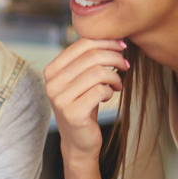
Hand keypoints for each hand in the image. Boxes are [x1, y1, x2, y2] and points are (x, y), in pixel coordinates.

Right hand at [43, 38, 128, 162]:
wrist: (79, 142)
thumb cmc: (84, 106)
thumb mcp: (80, 80)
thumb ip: (86, 60)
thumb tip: (112, 36)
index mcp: (51, 70)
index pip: (81, 44)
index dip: (106, 41)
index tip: (121, 46)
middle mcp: (51, 83)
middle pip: (91, 57)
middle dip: (115, 57)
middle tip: (126, 64)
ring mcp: (60, 99)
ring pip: (97, 72)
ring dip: (115, 76)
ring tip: (118, 83)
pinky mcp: (72, 113)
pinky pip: (100, 90)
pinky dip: (111, 91)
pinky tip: (110, 95)